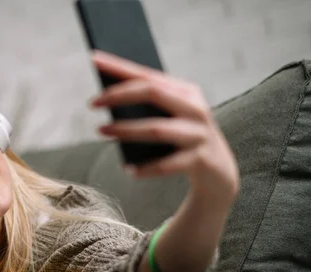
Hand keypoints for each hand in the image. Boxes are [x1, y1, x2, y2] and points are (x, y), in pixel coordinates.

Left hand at [90, 50, 239, 203]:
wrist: (218, 171)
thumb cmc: (182, 140)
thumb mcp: (169, 118)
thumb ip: (146, 108)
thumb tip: (107, 101)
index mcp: (185, 91)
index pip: (148, 74)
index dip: (120, 67)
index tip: (94, 60)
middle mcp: (195, 107)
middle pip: (153, 93)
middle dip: (119, 95)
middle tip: (92, 103)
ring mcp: (198, 134)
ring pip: (157, 129)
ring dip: (125, 130)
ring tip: (100, 131)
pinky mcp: (200, 159)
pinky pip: (166, 164)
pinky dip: (144, 168)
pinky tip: (128, 169)